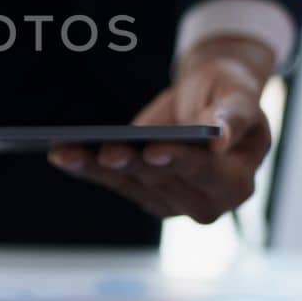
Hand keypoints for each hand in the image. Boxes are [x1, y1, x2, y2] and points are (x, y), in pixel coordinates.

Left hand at [49, 38, 272, 223]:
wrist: (208, 102)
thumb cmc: (229, 96)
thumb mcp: (239, 97)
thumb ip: (233, 117)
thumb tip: (220, 140)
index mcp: (238, 182)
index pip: (206, 172)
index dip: (180, 161)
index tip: (154, 150)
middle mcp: (207, 203)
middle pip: (162, 181)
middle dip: (131, 164)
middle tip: (104, 150)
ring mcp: (173, 205)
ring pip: (130, 185)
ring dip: (96, 168)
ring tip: (66, 151)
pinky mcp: (145, 196)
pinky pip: (114, 182)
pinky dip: (87, 168)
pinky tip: (62, 153)